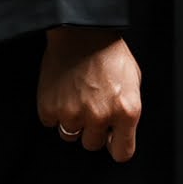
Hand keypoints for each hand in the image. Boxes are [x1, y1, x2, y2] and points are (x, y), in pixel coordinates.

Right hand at [38, 26, 141, 161]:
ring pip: (70, 135)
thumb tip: (118, 131)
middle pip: (92, 144)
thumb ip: (127, 109)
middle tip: (90, 108)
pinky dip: (54, 111)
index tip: (111, 140)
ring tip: (75, 98)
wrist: (80, 30)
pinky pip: (50, 122)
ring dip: (72, 122)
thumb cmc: (108, 52)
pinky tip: (61, 92)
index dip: (116, 146)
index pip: (122, 153)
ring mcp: (72, 113)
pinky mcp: (49, 107)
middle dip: (92, 130)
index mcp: (126, 111)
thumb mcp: (133, 80)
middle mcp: (100, 116)